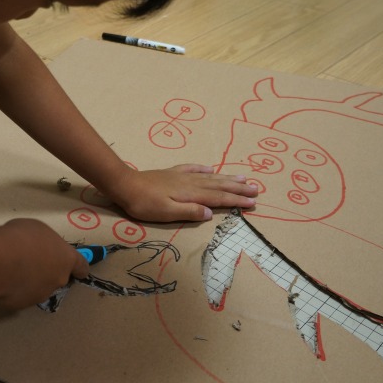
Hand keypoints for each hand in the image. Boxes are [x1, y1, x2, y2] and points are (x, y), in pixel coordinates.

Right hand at [0, 218, 88, 309]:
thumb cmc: (20, 237)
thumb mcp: (37, 229)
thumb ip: (44, 242)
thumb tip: (40, 247)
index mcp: (66, 258)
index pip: (81, 267)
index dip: (79, 268)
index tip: (78, 270)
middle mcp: (58, 279)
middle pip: (58, 277)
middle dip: (48, 271)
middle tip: (30, 260)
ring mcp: (41, 294)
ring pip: (39, 287)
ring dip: (31, 280)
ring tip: (12, 268)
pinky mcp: (22, 305)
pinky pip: (20, 295)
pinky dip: (15, 289)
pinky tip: (2, 278)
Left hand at [106, 164, 257, 222]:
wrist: (126, 185)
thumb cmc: (144, 204)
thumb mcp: (167, 213)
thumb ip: (189, 212)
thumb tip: (210, 212)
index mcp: (191, 194)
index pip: (219, 198)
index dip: (236, 201)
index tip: (253, 202)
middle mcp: (191, 183)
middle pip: (219, 185)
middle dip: (238, 188)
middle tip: (256, 189)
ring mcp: (182, 176)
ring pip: (210, 177)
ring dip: (227, 178)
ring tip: (243, 177)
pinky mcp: (172, 173)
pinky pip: (193, 168)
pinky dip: (205, 169)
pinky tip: (211, 169)